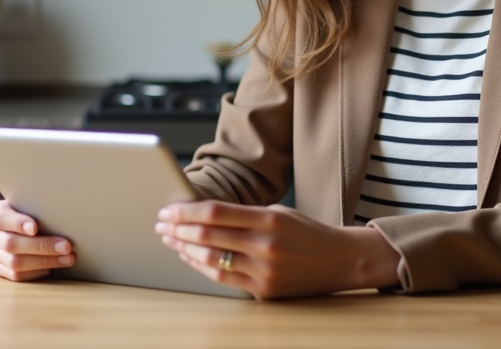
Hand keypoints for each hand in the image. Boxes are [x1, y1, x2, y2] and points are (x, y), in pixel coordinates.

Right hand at [0, 199, 75, 280]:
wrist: (20, 224)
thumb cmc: (31, 211)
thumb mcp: (31, 203)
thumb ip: (38, 208)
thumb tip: (63, 215)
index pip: (1, 218)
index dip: (17, 224)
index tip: (34, 228)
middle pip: (11, 244)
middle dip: (42, 246)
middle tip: (66, 246)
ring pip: (15, 262)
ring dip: (44, 262)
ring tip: (66, 259)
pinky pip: (16, 275)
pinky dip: (36, 272)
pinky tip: (52, 268)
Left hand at [155, 201, 400, 298]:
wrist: (340, 260)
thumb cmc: (306, 232)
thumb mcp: (278, 212)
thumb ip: (243, 214)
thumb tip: (200, 213)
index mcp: (269, 218)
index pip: (216, 213)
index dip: (186, 211)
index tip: (168, 209)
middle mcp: (266, 245)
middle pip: (208, 236)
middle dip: (178, 229)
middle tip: (161, 223)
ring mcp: (265, 271)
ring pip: (211, 260)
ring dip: (184, 249)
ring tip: (170, 240)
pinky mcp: (264, 291)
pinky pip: (224, 278)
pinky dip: (202, 267)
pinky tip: (190, 258)